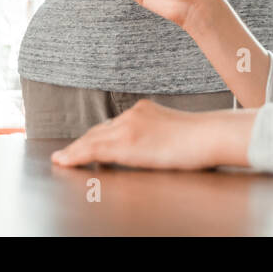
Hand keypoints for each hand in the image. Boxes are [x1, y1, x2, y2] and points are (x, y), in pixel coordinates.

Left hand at [50, 101, 254, 169]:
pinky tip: (65, 161)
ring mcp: (128, 126)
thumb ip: (156, 135)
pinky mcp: (126, 142)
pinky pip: (94, 149)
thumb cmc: (202, 139)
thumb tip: (148, 149)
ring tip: (62, 160)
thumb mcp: (173, 131)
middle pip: (99, 130)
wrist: (210, 135)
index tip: (84, 143)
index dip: (95, 136)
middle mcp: (133, 114)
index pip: (113, 125)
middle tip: (64, 154)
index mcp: (145, 109)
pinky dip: (76, 155)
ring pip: (93, 139)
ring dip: (75, 150)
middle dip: (81, 143)